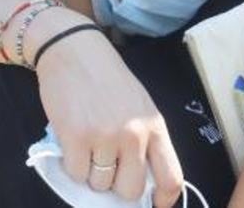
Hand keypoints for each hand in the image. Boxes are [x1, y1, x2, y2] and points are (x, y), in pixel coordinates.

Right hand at [35, 27, 183, 207]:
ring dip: (92, 174)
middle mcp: (134, 134)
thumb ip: (144, 141)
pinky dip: (72, 165)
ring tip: (89, 146)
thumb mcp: (139, 107)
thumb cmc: (108, 80)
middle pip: (131, 190)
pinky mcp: (76, 137)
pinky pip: (76, 174)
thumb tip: (140, 183)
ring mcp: (105, 136)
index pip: (171, 177)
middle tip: (108, 168)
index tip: (152, 204)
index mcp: (156, 126)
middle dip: (118, 187)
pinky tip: (74, 141)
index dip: (163, 200)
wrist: (75, 51)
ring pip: (100, 185)